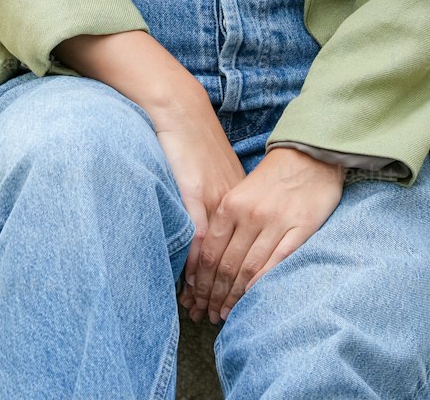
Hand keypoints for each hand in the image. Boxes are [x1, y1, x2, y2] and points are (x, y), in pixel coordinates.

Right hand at [150, 92, 247, 313]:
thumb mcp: (215, 173)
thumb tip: (222, 230)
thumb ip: (220, 200)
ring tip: (197, 310)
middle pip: (234, 261)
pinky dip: (194, 269)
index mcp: (240, 199)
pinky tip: (188, 286)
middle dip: (224, 293)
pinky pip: (199, 242)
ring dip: (207, 288)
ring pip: (217, 258)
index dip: (241, 281)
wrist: (181, 111)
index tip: (232, 304)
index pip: (248, 251)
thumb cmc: (195, 141)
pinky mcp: (196, 197)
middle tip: (214, 318)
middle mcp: (233, 205)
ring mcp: (215, 202)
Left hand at [178, 147, 344, 324]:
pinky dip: (261, 284)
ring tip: (227, 314)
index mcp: (231, 205)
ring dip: (235, 296)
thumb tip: (206, 259)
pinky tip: (252, 299)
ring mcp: (275, 223)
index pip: (209, 252)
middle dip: (214, 295)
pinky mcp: (299, 229)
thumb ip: (225, 223)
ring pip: (249, 269)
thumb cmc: (271, 179)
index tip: (196, 299)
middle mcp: (250, 215)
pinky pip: (277, 263)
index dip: (200, 281)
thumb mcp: (240, 193)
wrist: (307, 156)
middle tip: (209, 314)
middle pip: (226, 265)